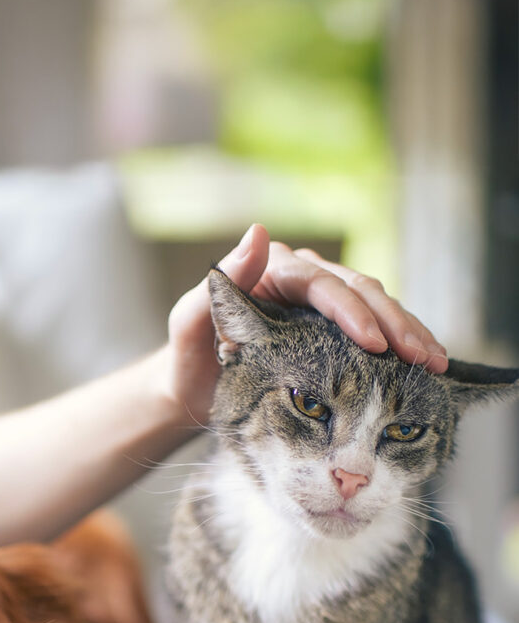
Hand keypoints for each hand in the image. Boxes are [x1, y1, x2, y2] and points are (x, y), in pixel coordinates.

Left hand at [165, 224, 447, 426]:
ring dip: (408, 332)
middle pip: (358, 291)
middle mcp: (301, 279)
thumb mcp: (188, 326)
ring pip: (375, 307)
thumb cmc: (186, 361)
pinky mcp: (333, 329)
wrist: (193, 391)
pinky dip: (400, 346)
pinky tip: (426, 364)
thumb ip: (217, 287)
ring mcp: (321, 304)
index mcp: (270, 271)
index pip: (321, 284)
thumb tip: (258, 231)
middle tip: (422, 356)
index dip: (352, 311)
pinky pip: (374, 330)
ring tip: (435, 362)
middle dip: (394, 323)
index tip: (376, 342)